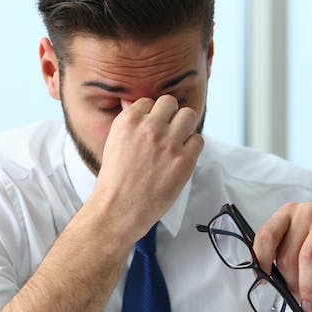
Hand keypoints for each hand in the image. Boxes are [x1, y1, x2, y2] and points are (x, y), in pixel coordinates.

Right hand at [91, 94, 203, 243]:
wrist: (119, 209)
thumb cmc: (115, 181)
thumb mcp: (113, 143)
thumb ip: (128, 122)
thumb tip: (132, 103)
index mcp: (128, 121)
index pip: (149, 102)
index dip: (152, 114)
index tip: (152, 127)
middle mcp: (149, 128)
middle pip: (170, 103)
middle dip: (170, 115)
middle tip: (167, 131)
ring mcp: (168, 143)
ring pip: (188, 115)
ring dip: (184, 126)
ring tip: (177, 141)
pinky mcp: (184, 160)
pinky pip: (198, 139)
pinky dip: (193, 146)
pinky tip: (182, 157)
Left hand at [253, 203, 311, 311]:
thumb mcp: (298, 241)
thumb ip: (281, 254)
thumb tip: (268, 284)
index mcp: (286, 214)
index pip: (266, 236)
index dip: (262, 260)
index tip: (264, 282)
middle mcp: (305, 212)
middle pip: (288, 252)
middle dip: (290, 283)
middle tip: (296, 301)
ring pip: (309, 256)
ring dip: (308, 286)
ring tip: (310, 305)